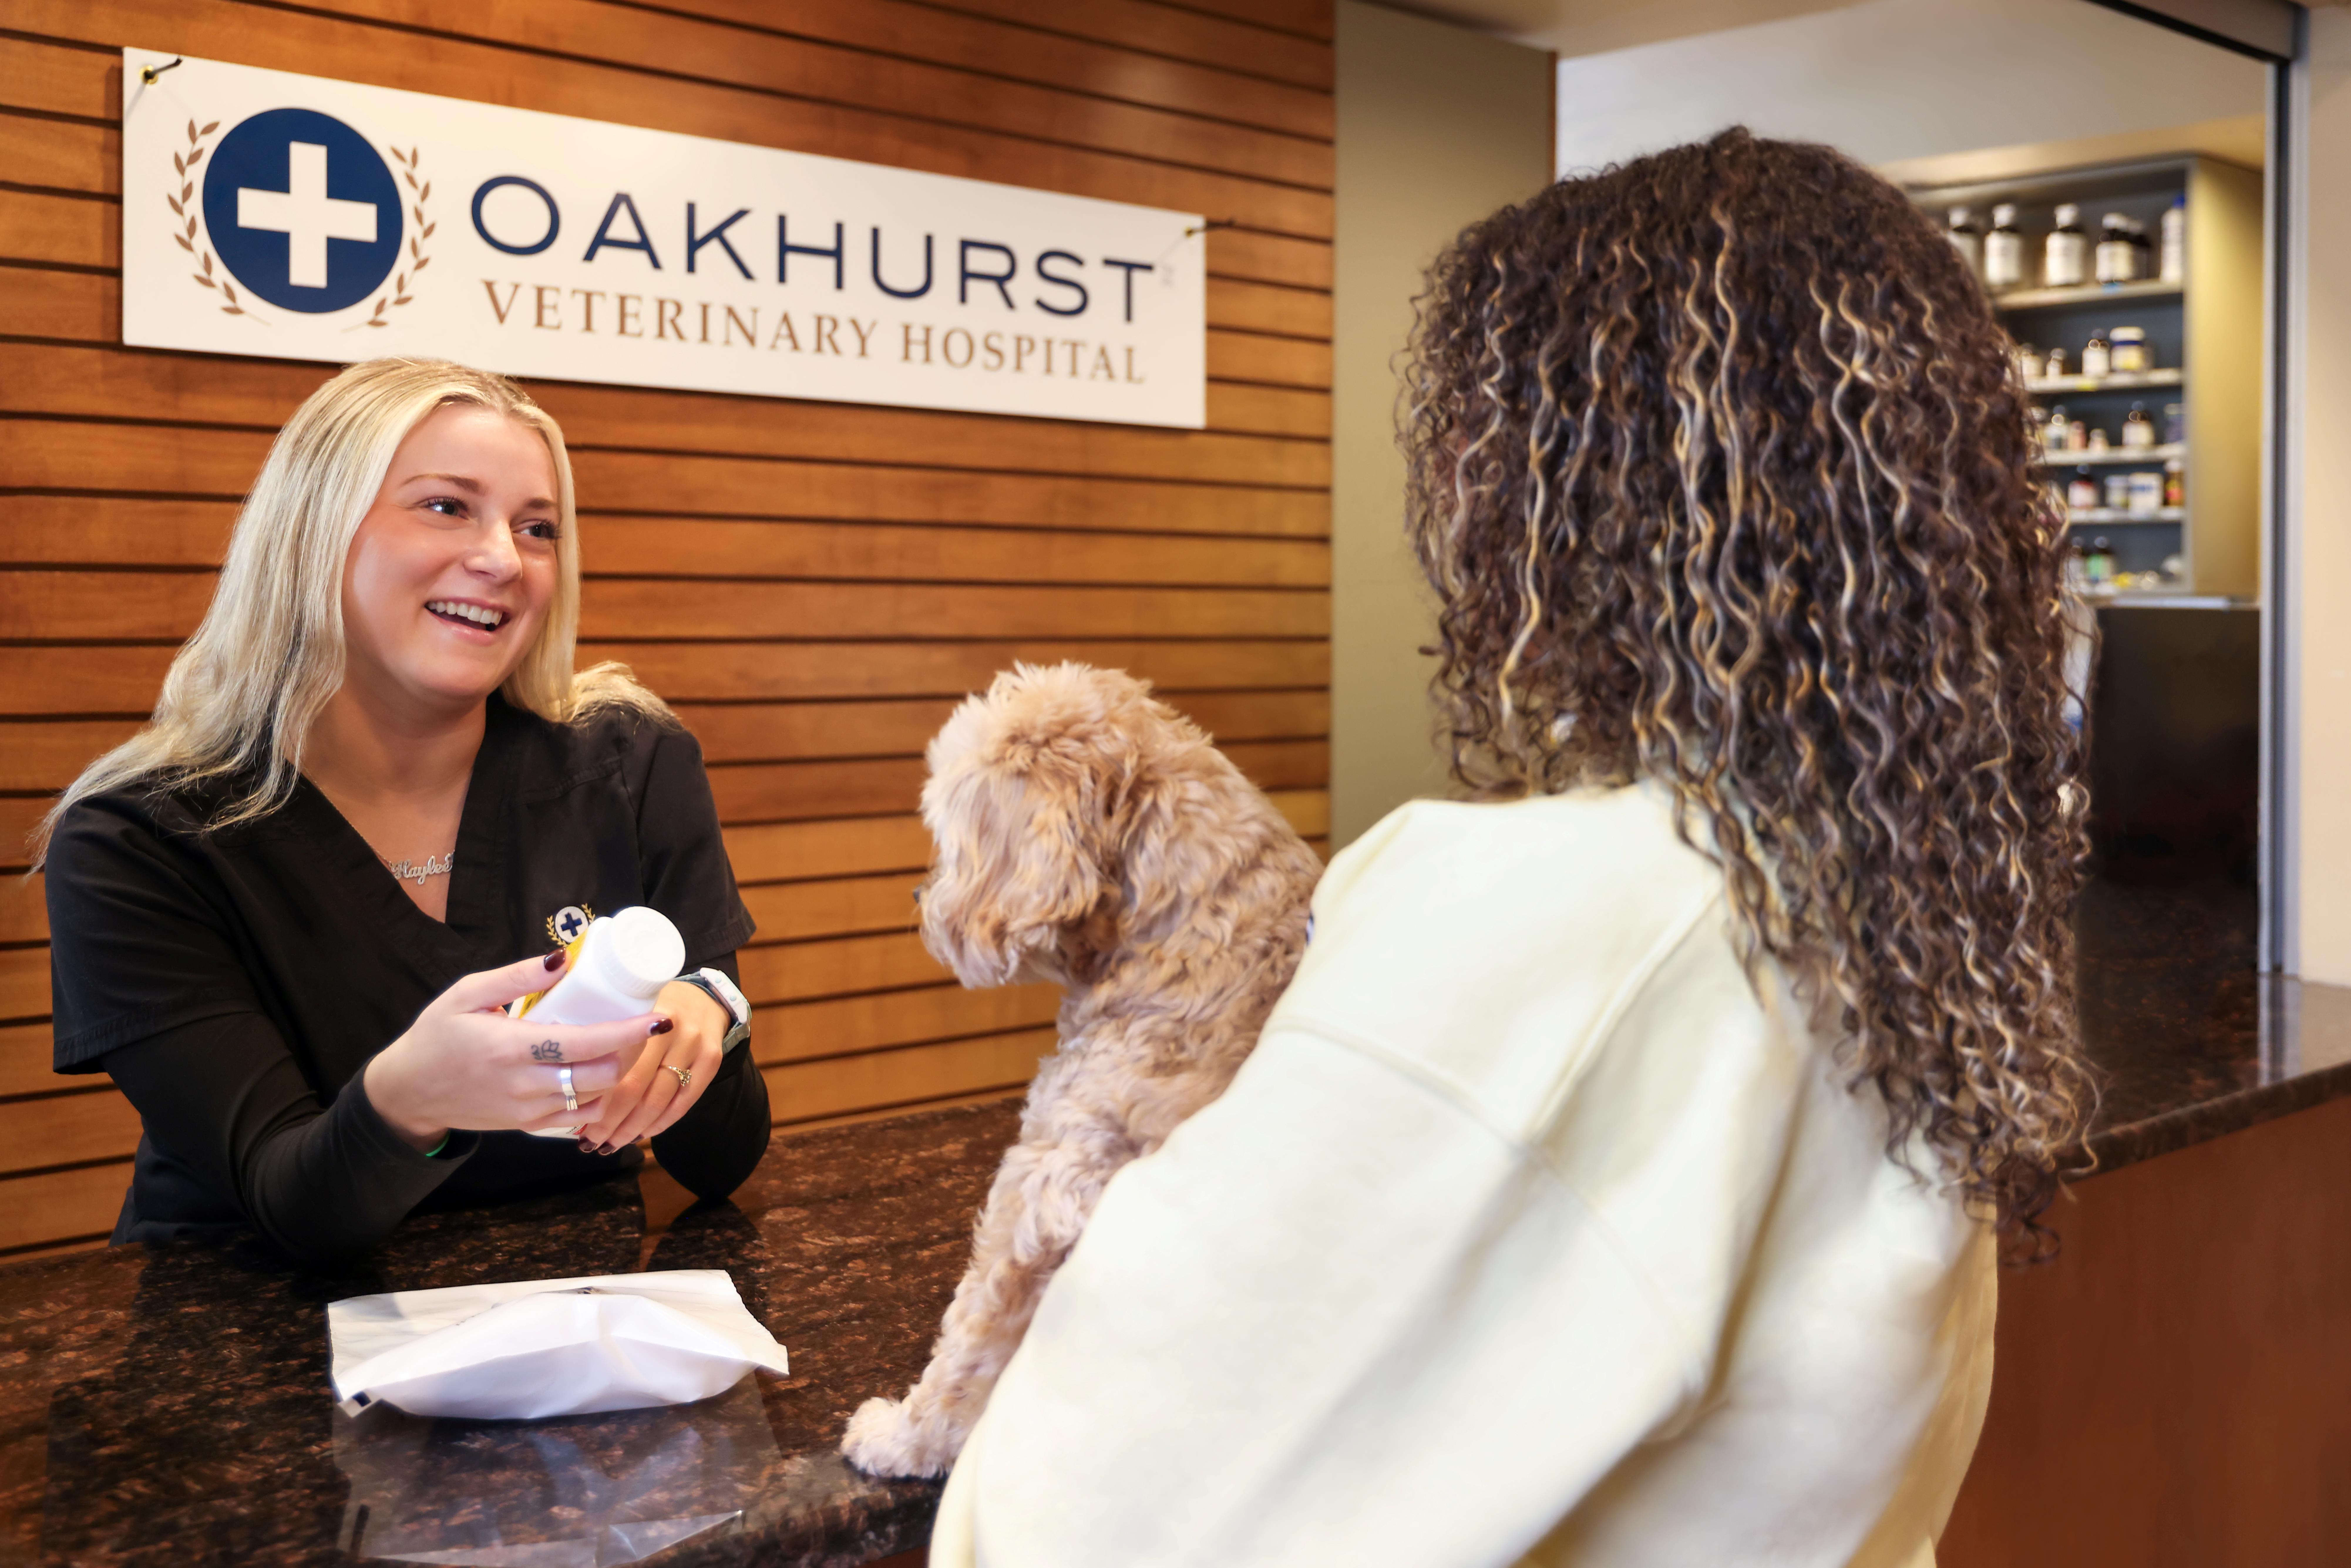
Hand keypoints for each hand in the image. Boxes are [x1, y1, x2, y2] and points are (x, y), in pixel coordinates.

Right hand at [362, 950, 671, 1148]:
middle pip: (602, 1076)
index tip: (660, 1019)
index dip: (629, 1032)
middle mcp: (525, 1085)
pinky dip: (597, 1100)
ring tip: (619, 1048)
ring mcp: (528, 1111)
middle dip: (629, 1053)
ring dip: (616, 1075)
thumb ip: (517, 977)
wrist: (408, 1091)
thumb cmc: (437, 1035)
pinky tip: (594, 1076)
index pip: (587, 1043)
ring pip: (595, 1099)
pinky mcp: (527, 1126)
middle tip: (636, 1028)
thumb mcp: (467, 994)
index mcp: (512, 1047)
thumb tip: (563, 958)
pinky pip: (578, 1119)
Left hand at [571, 979, 730, 1154]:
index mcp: (642, 1014)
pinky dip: (661, 1123)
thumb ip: (603, 1039)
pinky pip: (684, 1102)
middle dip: (610, 1122)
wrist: (702, 995)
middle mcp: (673, 1028)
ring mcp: (696, 1045)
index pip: (616, 1067)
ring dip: (632, 1129)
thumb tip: (569, 1085)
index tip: (574, 1119)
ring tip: (610, 1144)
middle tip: (589, 1141)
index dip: (595, 1100)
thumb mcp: (623, 1010)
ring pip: (660, 1100)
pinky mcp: (712, 1059)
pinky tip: (641, 1134)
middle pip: (636, 1088)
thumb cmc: (649, 1007)